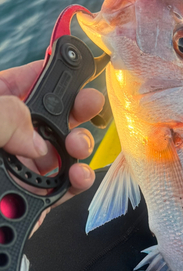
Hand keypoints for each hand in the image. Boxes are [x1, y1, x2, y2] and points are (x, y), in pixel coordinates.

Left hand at [0, 60, 104, 228]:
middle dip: (76, 112)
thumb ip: (5, 118)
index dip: (58, 74)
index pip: (29, 81)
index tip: (81, 71)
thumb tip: (37, 142)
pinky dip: (75, 182)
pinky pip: (59, 189)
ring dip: (79, 148)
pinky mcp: (27, 199)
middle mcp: (7, 135)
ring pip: (61, 153)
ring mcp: (18, 168)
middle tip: (87, 108)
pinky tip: (79, 177)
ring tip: (78, 148)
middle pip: (53, 116)